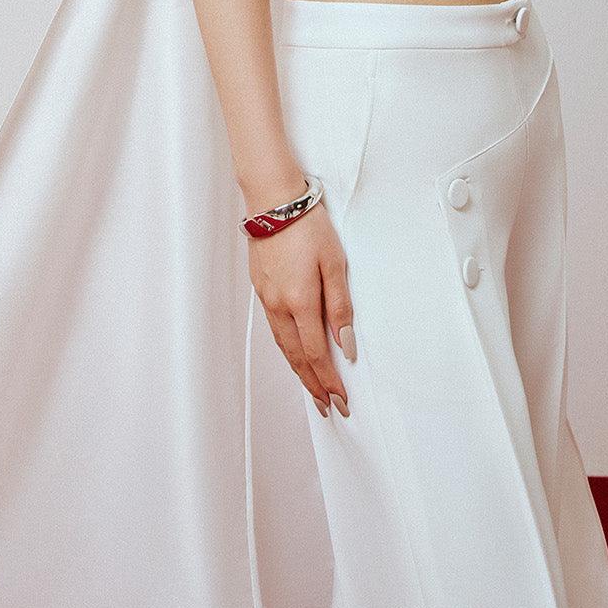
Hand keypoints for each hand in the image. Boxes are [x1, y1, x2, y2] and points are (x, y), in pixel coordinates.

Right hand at [247, 201, 354, 415]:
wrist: (274, 200)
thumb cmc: (307, 225)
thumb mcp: (334, 262)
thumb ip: (340, 306)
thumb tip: (346, 343)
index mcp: (299, 301)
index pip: (317, 354)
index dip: (329, 380)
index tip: (341, 399)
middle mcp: (278, 305)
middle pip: (297, 357)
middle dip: (313, 385)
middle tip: (327, 407)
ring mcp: (266, 298)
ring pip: (283, 345)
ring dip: (299, 370)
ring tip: (312, 389)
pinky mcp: (260, 288)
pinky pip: (275, 329)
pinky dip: (287, 348)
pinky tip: (294, 352)